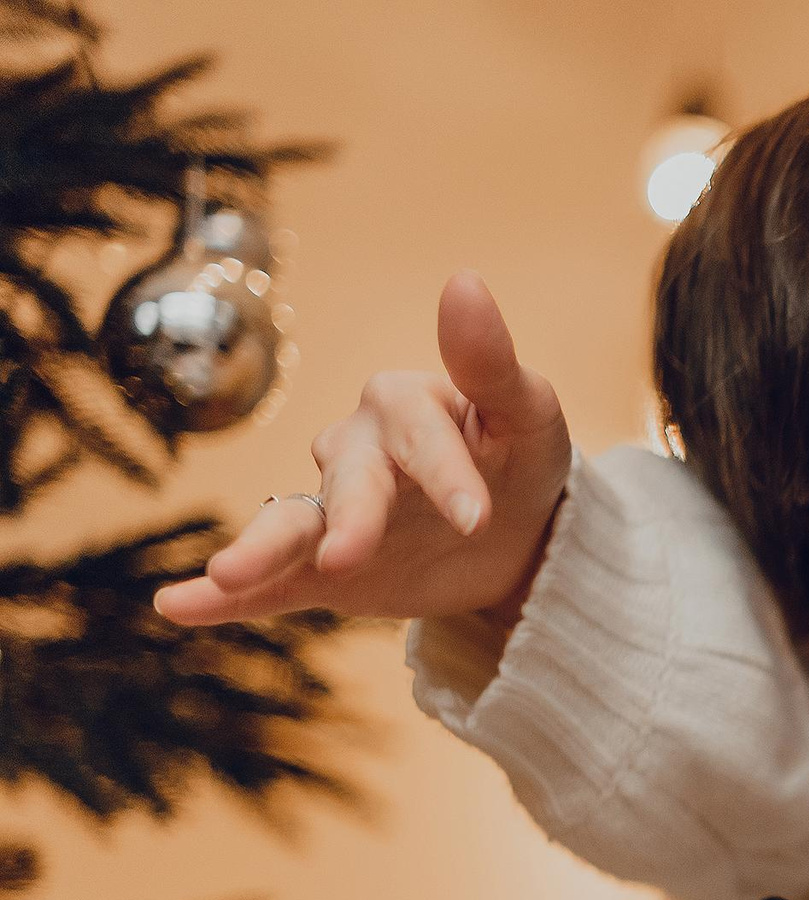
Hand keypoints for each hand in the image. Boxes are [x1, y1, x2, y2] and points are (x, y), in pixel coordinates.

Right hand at [154, 270, 570, 627]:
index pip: (417, 437)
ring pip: (291, 525)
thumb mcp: (527, 415)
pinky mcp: (323, 570)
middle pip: (347, 482)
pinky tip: (178, 605)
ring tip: (229, 573)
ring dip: (258, 550)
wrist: (516, 534)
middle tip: (346, 556)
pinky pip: (274, 583)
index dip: (445, 474)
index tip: (477, 517)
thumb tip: (463, 281)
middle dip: (351, 519)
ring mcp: (334, 512)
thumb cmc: (518, 459)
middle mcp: (354, 451)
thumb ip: (490, 363)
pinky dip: (224, 596)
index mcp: (401, 406)